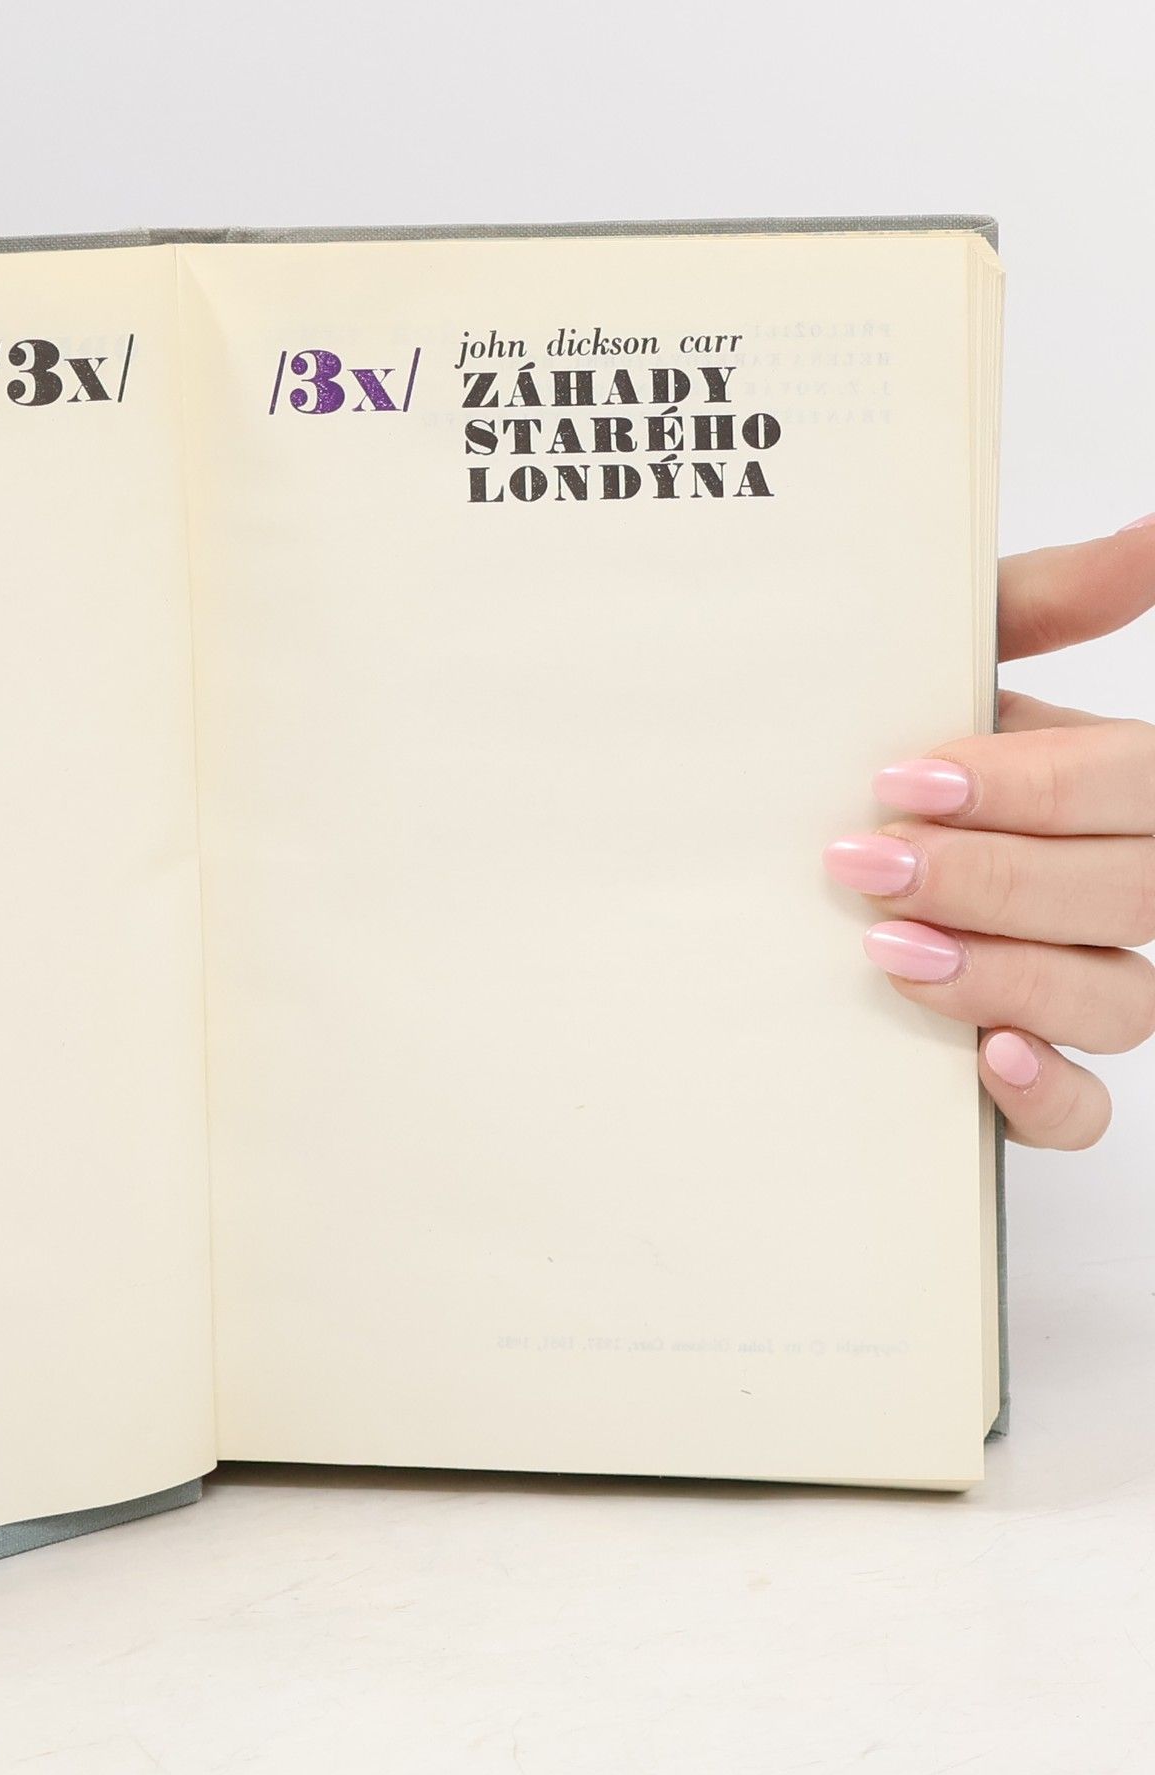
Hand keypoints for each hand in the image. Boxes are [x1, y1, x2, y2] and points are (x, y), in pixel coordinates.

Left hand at [824, 519, 1154, 1148]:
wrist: (785, 853)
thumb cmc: (872, 750)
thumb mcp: (938, 665)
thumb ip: (1037, 603)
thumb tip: (1149, 535)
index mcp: (1102, 787)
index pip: (1132, 789)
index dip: (1036, 788)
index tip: (906, 779)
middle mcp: (1113, 888)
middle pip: (1128, 897)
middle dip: (996, 880)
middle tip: (867, 862)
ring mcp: (1081, 985)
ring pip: (1117, 1004)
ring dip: (1008, 976)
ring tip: (889, 950)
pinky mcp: (1029, 1072)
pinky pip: (1080, 1110)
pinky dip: (1044, 1093)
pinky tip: (984, 1057)